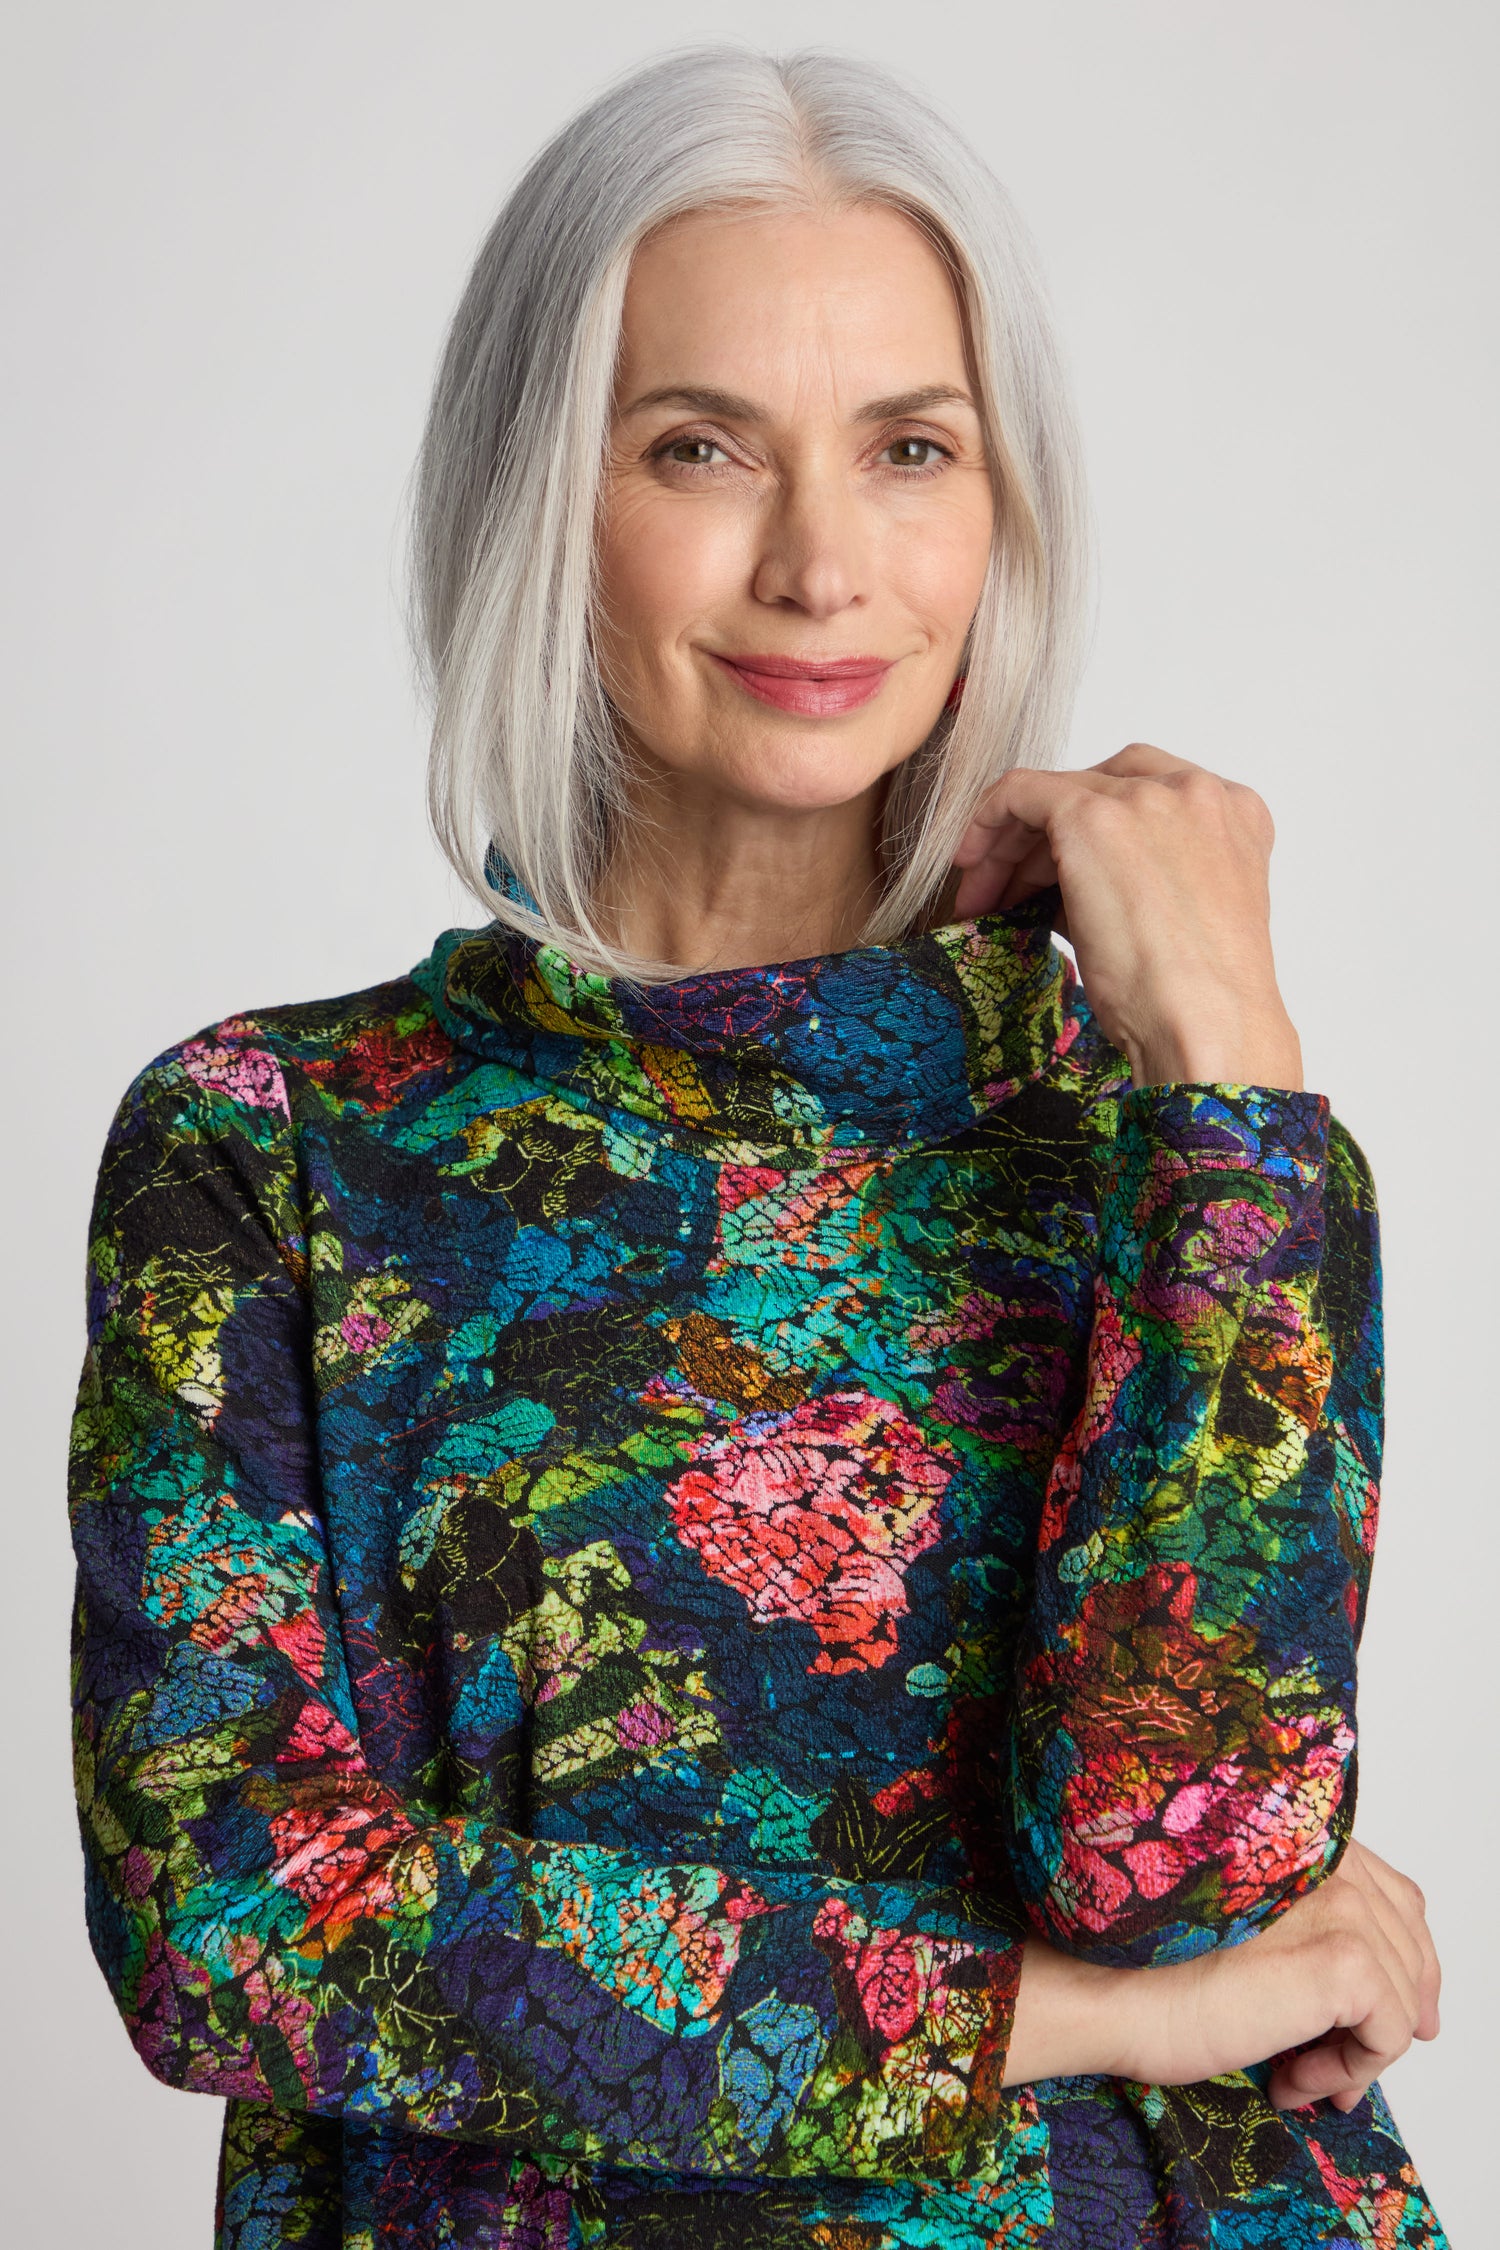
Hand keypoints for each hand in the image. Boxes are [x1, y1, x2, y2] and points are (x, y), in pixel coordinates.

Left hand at [951, 743, 1302, 1087]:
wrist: (1207, 1025)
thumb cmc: (1195, 999)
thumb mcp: (1175, 919)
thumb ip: (1134, 879)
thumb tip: (1063, 886)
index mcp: (1235, 815)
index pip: (1144, 797)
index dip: (1090, 832)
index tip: (1052, 873)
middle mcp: (1198, 792)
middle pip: (1100, 789)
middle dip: (1047, 840)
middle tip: (1006, 889)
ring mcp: (1149, 798)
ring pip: (1060, 794)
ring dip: (1015, 846)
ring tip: (984, 899)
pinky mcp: (1094, 817)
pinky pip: (1021, 791)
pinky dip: (989, 818)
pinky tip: (969, 863)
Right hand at [1004, 1840, 1440, 2109]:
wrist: (1092, 1980)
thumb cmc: (1131, 1957)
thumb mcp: (1227, 1922)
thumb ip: (1289, 1922)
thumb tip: (1360, 1991)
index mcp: (1291, 1833)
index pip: (1387, 1890)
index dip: (1396, 1955)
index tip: (1387, 2012)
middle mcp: (1321, 1855)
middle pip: (1408, 1936)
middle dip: (1395, 2006)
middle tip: (1354, 2067)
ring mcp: (1334, 1903)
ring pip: (1402, 1990)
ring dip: (1358, 2048)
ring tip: (1301, 2076)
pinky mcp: (1340, 1959)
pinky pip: (1389, 2031)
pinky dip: (1353, 2068)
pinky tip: (1293, 2077)